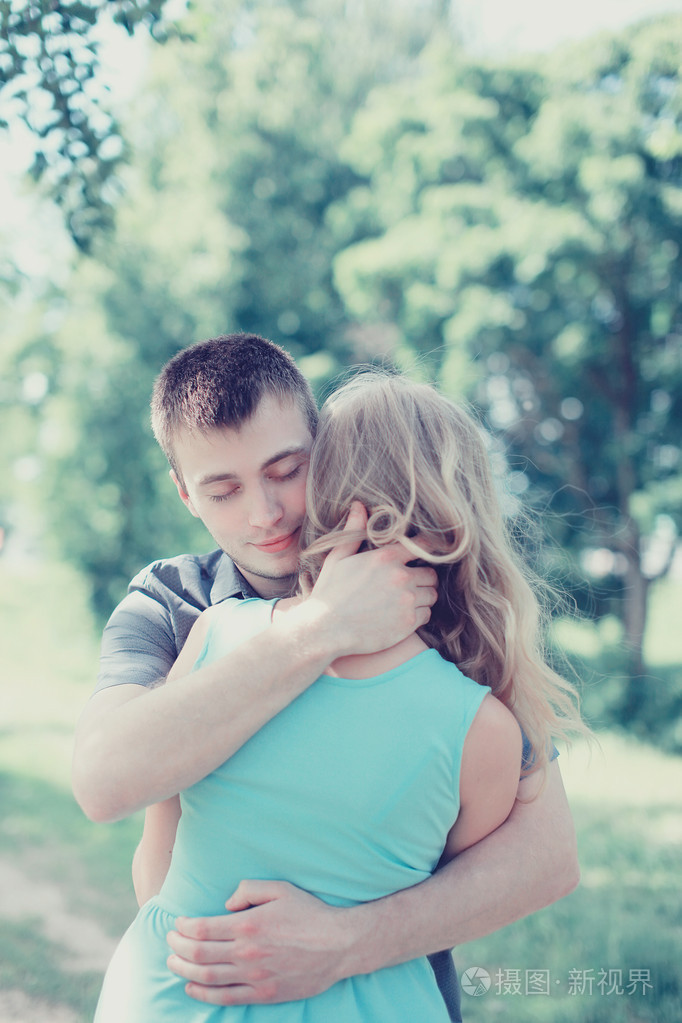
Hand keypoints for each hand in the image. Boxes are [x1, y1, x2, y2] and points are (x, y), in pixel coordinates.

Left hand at [166, 881, 353, 1004]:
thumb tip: (226, 903)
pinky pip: (227, 997)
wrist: (338, 944)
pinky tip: (192, 988)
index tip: (177, 923)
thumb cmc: (309, 912)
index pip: (202, 928)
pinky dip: (204, 994)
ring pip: (208, 977)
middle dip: (177, 948)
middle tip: (169, 942)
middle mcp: (247, 952)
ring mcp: (255, 975)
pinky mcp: (264, 993)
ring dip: (184, 971)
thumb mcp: (280, 888)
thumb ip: (249, 889)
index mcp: (249, 924)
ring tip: (172, 964)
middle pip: (199, 954)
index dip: (184, 927)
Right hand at [305, 502, 437, 657]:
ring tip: (406, 601)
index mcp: (385, 558)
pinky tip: (402, 616)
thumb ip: (353, 532)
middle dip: (423, 579)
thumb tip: (358, 506)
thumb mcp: (337, 558)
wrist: (324, 630)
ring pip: (432, 595)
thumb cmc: (329, 593)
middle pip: (431, 574)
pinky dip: (418, 615)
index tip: (424, 556)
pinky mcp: (408, 622)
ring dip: (422, 597)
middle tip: (411, 585)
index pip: (422, 546)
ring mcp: (407, 600)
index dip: (426, 550)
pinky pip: (426, 614)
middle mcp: (401, 577)